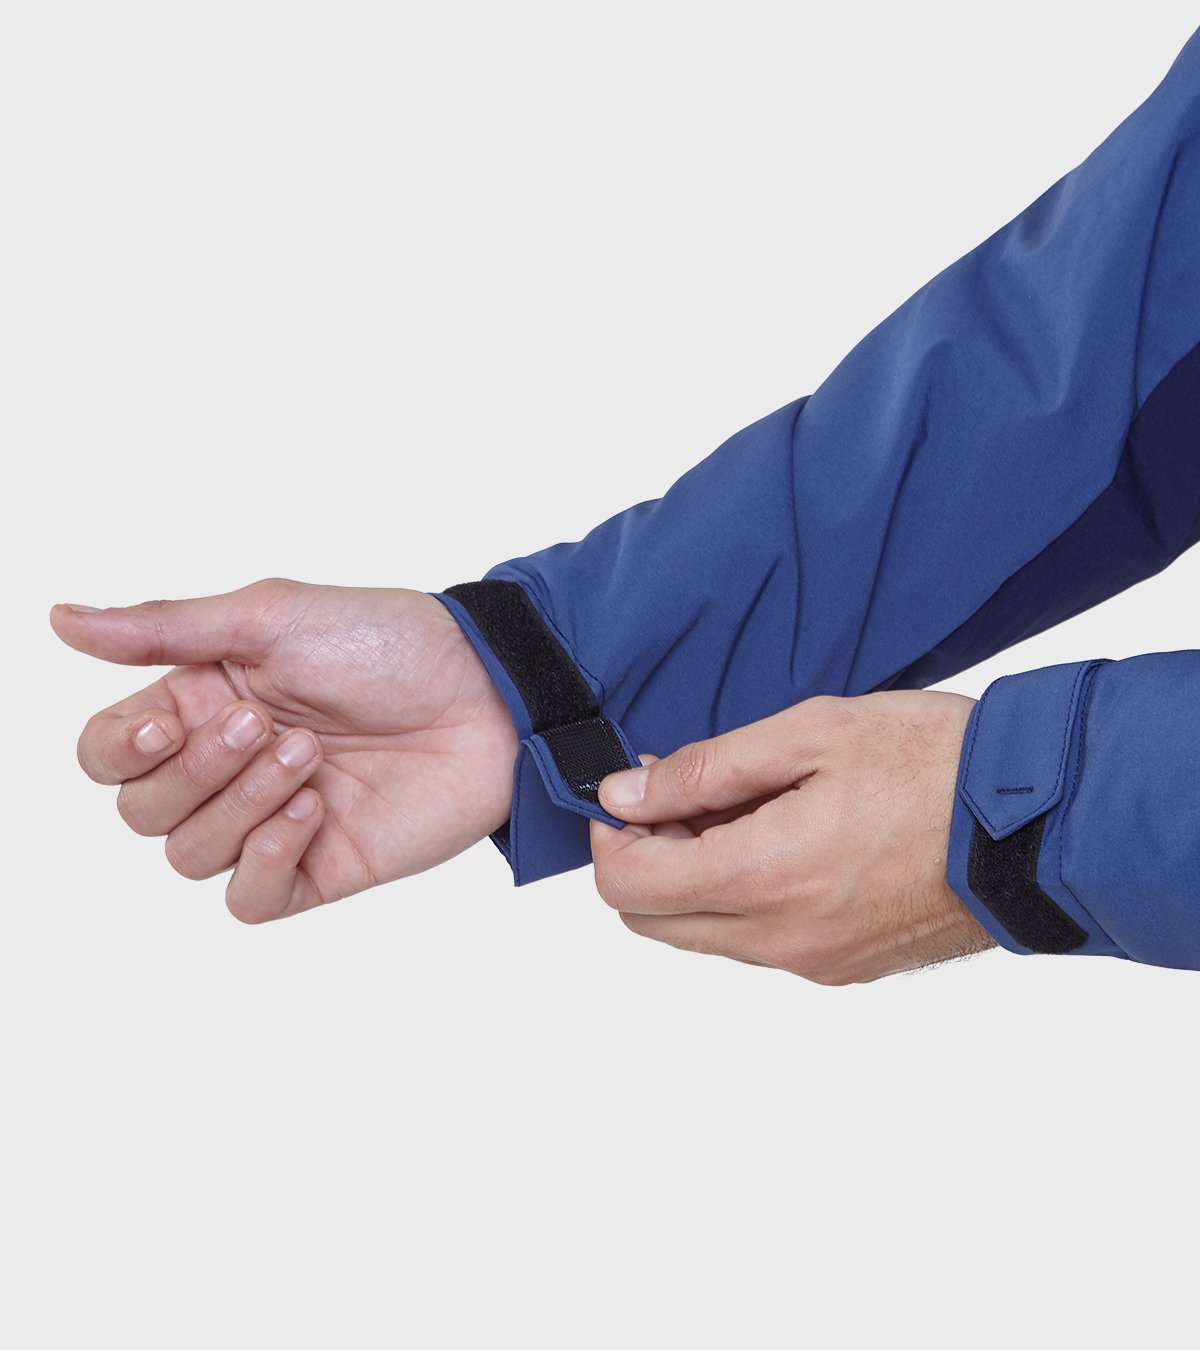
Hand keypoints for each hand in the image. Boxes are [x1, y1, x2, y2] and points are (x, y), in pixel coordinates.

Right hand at [51, 579, 516, 921]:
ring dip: (238, 806)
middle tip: (268, 725)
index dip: (122, 748)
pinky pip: (249, 900)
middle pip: (140, 810)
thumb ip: (164, 630)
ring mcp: (272, 821)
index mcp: (204, 703)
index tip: (170, 721)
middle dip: (196, 771)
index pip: (110, 753)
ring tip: (309, 757)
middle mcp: (229, 767)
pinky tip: (312, 812)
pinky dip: (265, 858)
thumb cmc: (389, 641)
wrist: (485, 692)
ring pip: (188, 856)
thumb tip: (60, 619)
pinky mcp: (320, 866)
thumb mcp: (271, 616)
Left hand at [589, 691, 993, 983]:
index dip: (610, 836)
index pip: (628, 886)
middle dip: (644, 859)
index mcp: (763, 877)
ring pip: (703, 936)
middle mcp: (780, 939)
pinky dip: (742, 898)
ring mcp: (813, 963)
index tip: (628, 791)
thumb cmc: (933, 765)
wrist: (1037, 825)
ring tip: (742, 809)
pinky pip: (756, 944)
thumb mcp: (810, 734)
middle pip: (652, 922)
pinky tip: (781, 841)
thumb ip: (705, 770)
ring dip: (694, 878)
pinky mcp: (843, 969)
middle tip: (682, 796)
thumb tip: (627, 794)